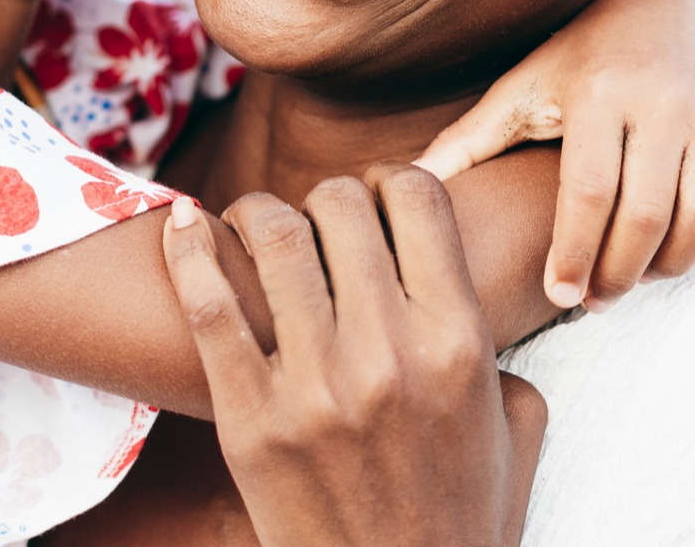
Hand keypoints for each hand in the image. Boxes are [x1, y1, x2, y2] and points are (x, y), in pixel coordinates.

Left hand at [161, 167, 546, 546]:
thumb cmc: (460, 515)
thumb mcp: (514, 422)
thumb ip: (497, 339)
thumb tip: (453, 272)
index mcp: (459, 342)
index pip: (417, 197)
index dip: (390, 181)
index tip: (373, 200)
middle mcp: (389, 353)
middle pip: (338, 204)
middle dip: (325, 197)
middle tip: (314, 222)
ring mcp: (315, 386)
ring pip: (274, 236)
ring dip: (259, 212)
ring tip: (255, 224)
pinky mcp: (250, 419)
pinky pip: (208, 306)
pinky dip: (187, 249)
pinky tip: (180, 222)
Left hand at [415, 0, 694, 311]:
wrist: (654, 14)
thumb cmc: (570, 66)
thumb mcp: (516, 93)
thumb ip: (465, 142)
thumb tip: (399, 185)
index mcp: (594, 94)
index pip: (586, 193)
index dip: (573, 253)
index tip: (558, 296)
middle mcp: (658, 99)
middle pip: (645, 214)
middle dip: (619, 272)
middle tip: (596, 300)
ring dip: (672, 262)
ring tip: (636, 276)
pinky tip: (689, 237)